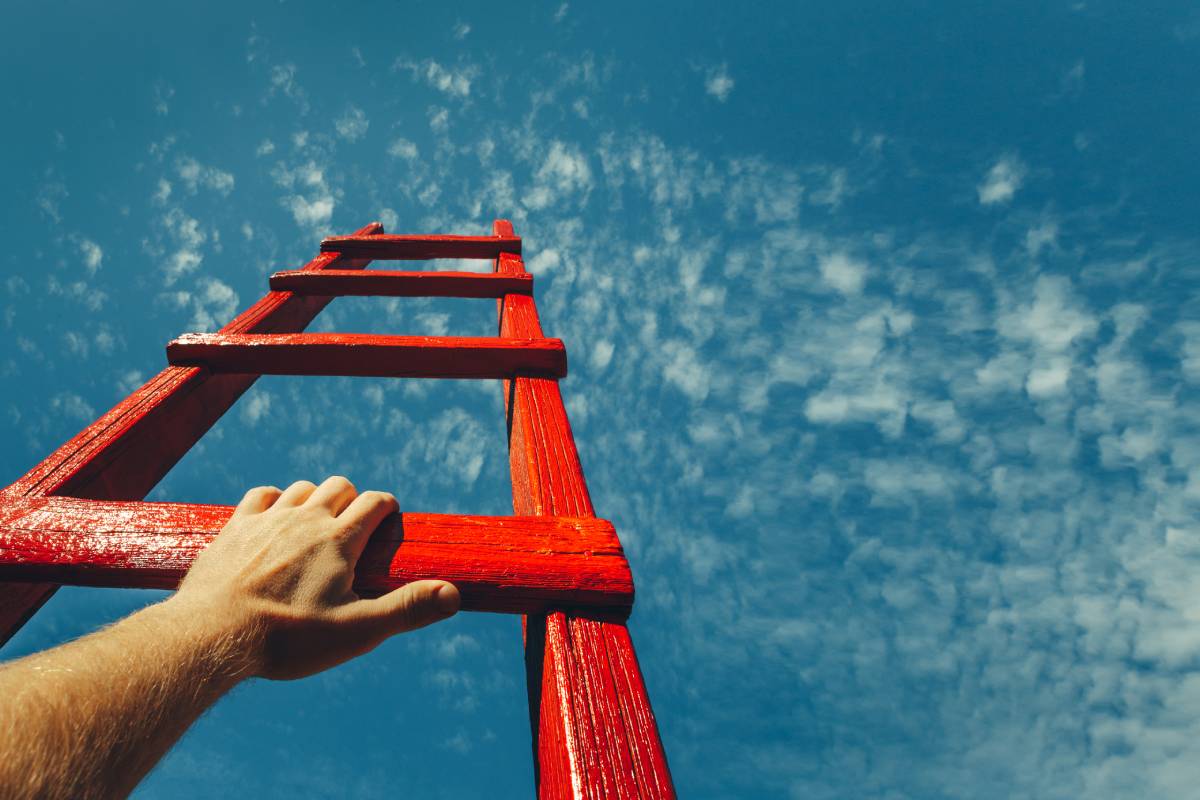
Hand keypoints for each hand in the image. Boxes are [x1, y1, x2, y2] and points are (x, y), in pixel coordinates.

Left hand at [172, 476, 459, 679]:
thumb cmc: (287, 638)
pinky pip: (262, 495)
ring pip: (302, 488)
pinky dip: (275, 500)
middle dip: (352, 500)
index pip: (374, 502)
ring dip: (315, 499)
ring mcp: (268, 520)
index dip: (387, 508)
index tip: (388, 524)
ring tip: (316, 526)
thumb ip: (407, 609)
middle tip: (353, 529)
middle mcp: (305, 519)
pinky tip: (275, 520)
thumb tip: (453, 594)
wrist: (212, 636)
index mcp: (339, 540)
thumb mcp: (356, 631)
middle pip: (339, 486)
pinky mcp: (235, 527)